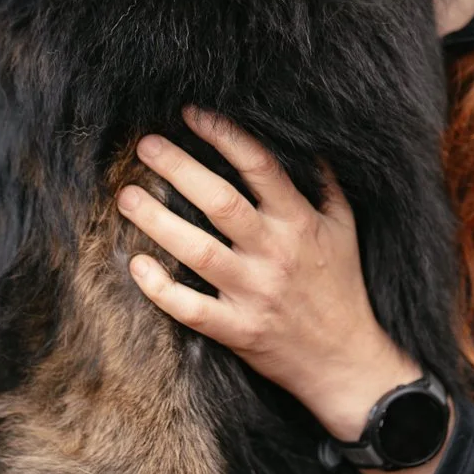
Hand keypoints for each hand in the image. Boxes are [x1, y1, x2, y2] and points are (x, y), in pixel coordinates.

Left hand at [115, 108, 423, 445]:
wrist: (346, 360)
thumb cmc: (342, 287)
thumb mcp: (343, 227)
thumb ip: (323, 183)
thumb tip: (303, 140)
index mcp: (299, 222)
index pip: (259, 166)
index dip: (224, 135)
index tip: (191, 113)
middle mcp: (275, 254)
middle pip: (219, 202)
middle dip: (179, 167)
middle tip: (145, 144)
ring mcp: (254, 293)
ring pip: (197, 251)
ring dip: (157, 221)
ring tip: (127, 196)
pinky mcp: (237, 330)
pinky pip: (190, 308)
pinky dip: (160, 288)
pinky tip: (135, 264)